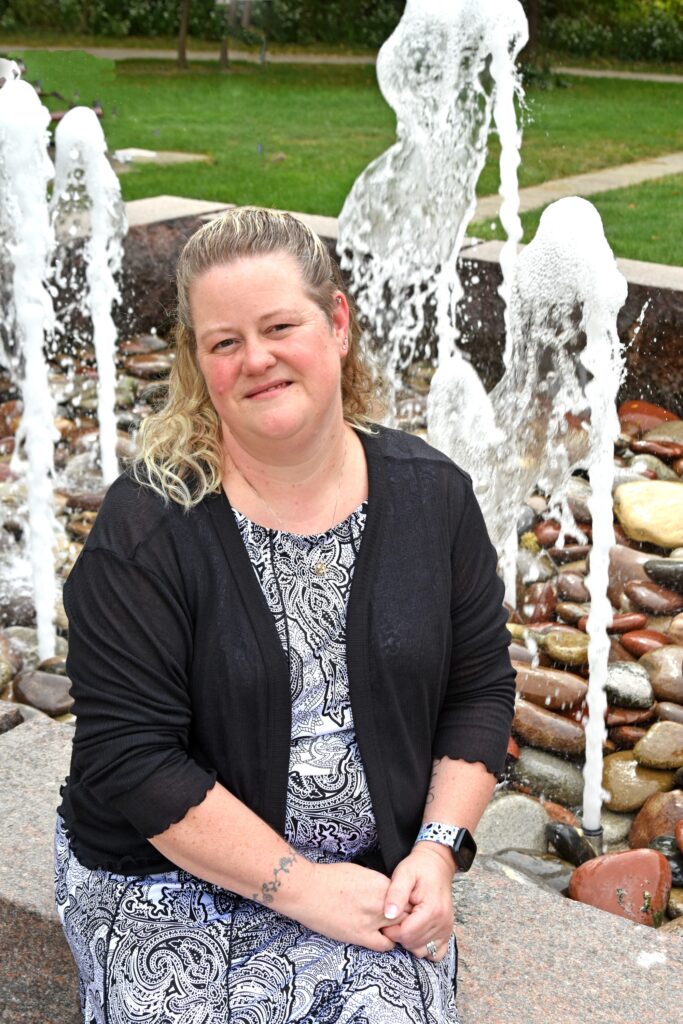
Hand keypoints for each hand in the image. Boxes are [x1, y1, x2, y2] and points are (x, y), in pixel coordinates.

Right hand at [291, 861, 409, 952]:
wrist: (308, 891)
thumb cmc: (330, 878)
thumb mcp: (360, 872)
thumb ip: (378, 884)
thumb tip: (387, 892)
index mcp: (381, 884)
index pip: (407, 897)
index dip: (407, 902)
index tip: (405, 905)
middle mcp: (381, 903)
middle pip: (407, 914)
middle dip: (407, 917)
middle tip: (402, 919)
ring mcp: (372, 921)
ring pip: (399, 930)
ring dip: (399, 930)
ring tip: (393, 929)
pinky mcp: (361, 936)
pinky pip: (385, 945)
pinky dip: (387, 942)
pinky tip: (382, 937)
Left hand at [380, 843, 454, 960]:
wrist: (436, 864)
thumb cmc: (418, 868)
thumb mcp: (403, 874)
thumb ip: (396, 894)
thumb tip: (389, 915)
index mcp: (432, 910)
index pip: (406, 934)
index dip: (391, 930)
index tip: (386, 919)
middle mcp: (442, 922)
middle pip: (413, 944)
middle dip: (399, 936)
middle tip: (394, 919)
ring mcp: (446, 928)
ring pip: (423, 951)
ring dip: (410, 942)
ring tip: (405, 923)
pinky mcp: (447, 931)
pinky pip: (436, 953)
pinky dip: (424, 948)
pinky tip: (416, 934)